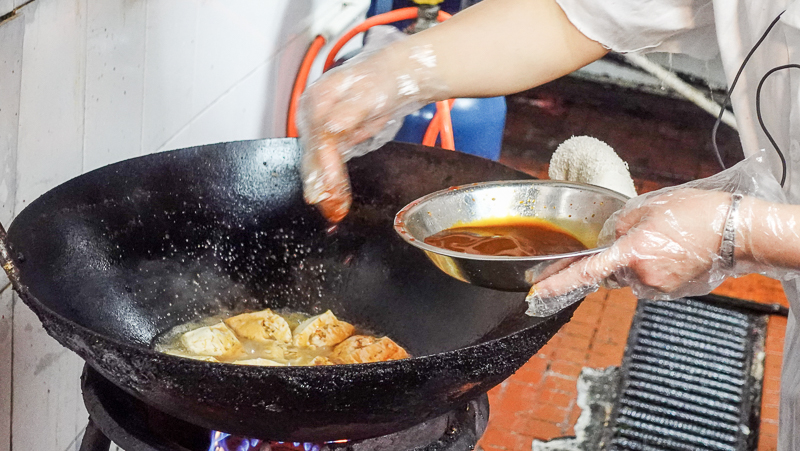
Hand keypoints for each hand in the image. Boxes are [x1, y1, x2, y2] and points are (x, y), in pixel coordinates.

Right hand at [297, 27, 447, 222]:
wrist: (392, 75)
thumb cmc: (381, 81)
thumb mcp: (368, 94)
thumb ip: (349, 112)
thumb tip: (332, 128)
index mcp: (317, 100)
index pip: (319, 142)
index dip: (326, 170)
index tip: (332, 192)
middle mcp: (312, 114)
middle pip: (313, 156)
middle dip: (323, 185)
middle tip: (334, 210)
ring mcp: (318, 126)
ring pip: (317, 163)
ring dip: (325, 188)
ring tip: (335, 210)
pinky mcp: (328, 138)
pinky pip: (327, 164)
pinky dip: (333, 181)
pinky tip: (337, 198)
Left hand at [528, 189, 732, 314]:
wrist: (738, 232)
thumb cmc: (697, 214)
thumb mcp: (649, 207)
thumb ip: (621, 224)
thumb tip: (611, 237)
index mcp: (631, 254)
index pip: (585, 272)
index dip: (558, 283)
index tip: (537, 293)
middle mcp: (641, 277)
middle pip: (609, 273)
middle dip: (613, 258)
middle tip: (635, 236)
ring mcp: (658, 288)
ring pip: (631, 277)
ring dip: (636, 261)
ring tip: (663, 240)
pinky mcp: (672, 292)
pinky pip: (650, 280)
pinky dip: (654, 267)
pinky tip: (672, 250)